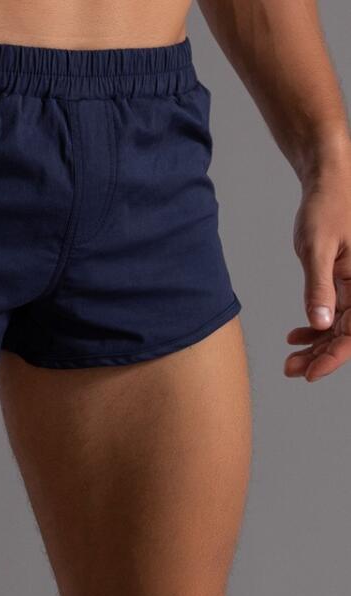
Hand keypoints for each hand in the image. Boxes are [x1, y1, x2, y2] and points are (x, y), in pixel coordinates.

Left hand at [285, 164, 350, 381]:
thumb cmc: (328, 206)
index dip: (334, 357)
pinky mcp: (346, 280)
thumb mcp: (317, 248)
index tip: (309, 373)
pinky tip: (297, 336)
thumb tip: (320, 325)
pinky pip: (335, 311)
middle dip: (322, 355)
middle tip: (291, 369)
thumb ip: (319, 287)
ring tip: (291, 358)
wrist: (329, 181)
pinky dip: (317, 326)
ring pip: (341, 326)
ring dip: (317, 345)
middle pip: (349, 334)